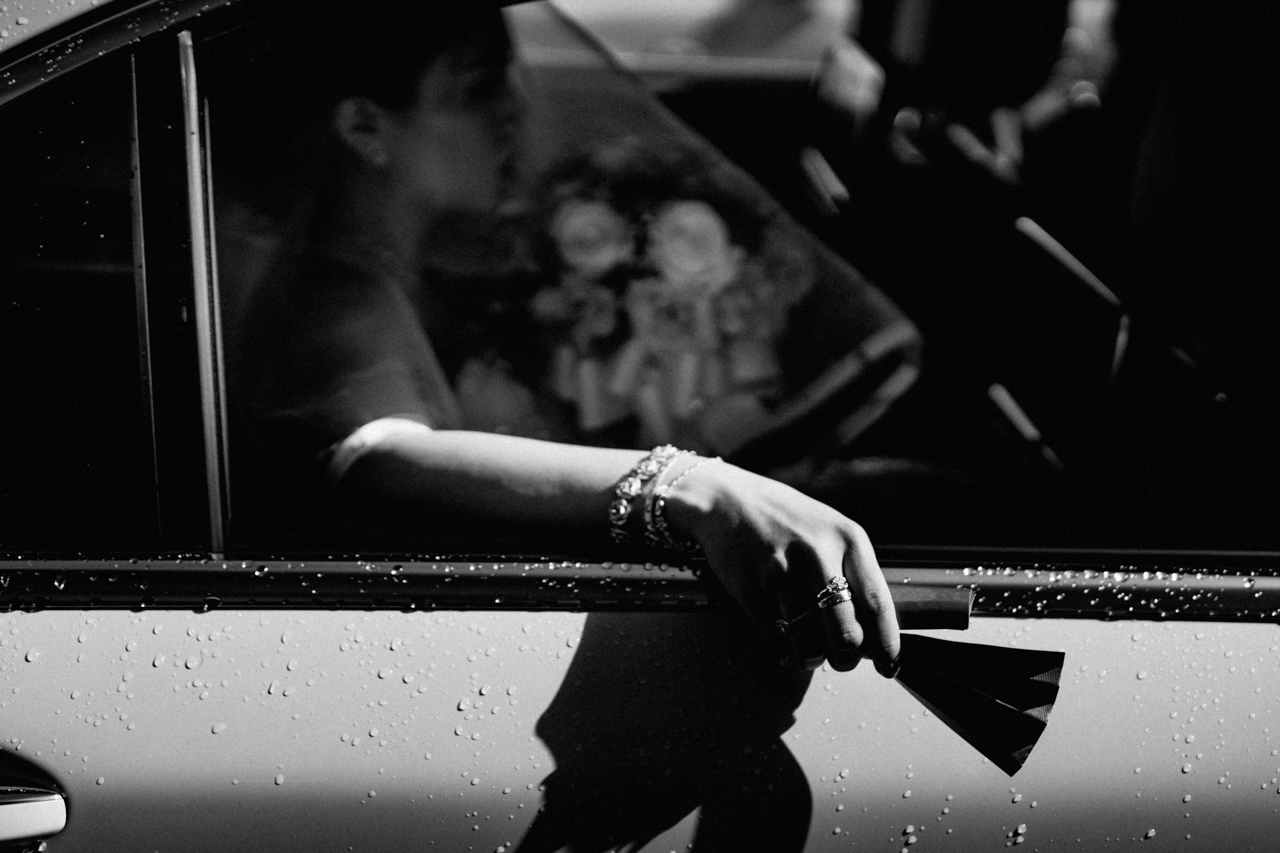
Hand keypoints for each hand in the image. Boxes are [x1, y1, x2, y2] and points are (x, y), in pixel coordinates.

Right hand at [663, 458, 900, 674]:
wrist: (727, 499)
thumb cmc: (787, 520)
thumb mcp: (830, 530)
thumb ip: (852, 572)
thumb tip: (870, 633)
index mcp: (848, 538)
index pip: (877, 604)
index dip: (887, 644)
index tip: (889, 666)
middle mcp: (817, 554)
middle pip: (846, 633)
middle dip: (847, 658)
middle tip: (843, 660)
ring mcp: (780, 572)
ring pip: (809, 642)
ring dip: (813, 657)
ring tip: (811, 651)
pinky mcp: (749, 588)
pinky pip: (775, 638)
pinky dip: (784, 651)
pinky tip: (786, 644)